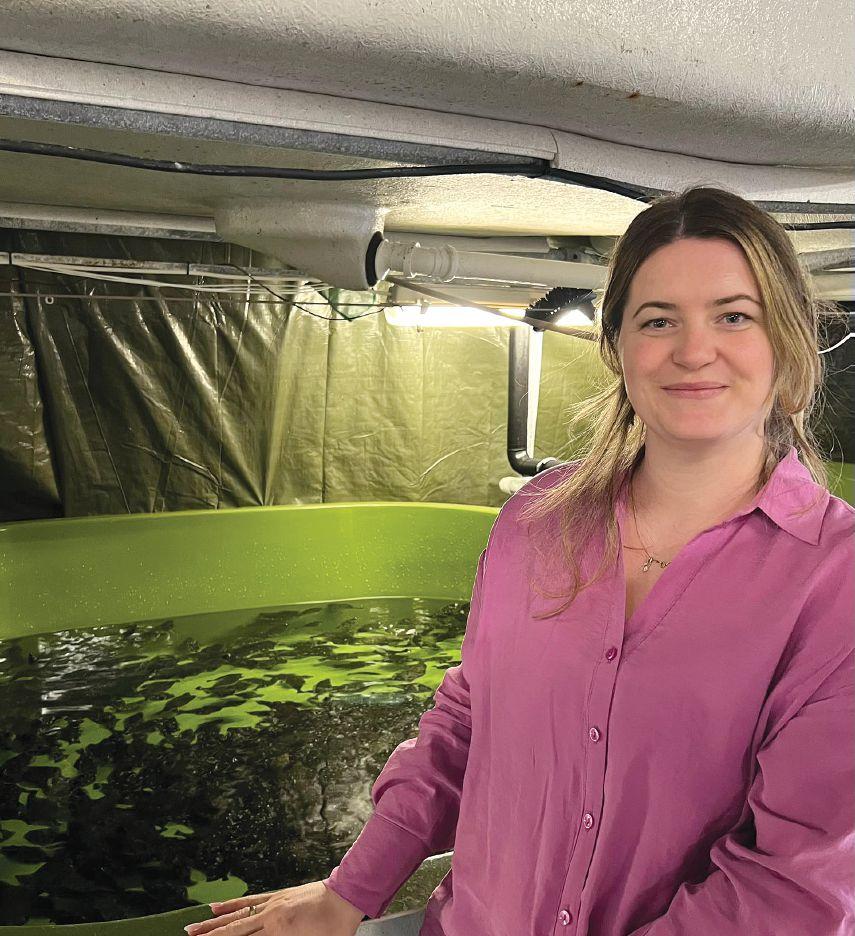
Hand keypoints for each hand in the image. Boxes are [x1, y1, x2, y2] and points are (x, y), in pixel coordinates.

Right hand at [183, 881, 364, 935]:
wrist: (346, 898)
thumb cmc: (334, 928)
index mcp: (279, 932)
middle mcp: (270, 917)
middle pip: (234, 930)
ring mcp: (272, 904)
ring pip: (236, 916)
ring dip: (212, 923)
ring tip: (192, 928)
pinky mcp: (277, 896)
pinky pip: (250, 901)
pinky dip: (231, 905)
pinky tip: (215, 907)